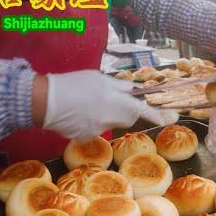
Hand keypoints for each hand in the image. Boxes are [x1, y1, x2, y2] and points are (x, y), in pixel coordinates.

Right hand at [41, 70, 179, 141]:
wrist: (44, 101)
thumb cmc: (72, 84)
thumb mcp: (99, 78)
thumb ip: (119, 86)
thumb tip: (133, 91)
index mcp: (114, 100)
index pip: (142, 109)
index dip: (157, 114)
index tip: (171, 118)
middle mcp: (110, 118)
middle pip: (127, 118)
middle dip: (125, 110)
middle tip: (108, 99)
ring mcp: (98, 130)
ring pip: (110, 123)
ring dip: (105, 115)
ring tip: (86, 103)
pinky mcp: (86, 137)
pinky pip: (96, 129)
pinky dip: (91, 122)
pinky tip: (78, 113)